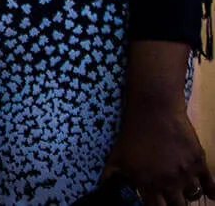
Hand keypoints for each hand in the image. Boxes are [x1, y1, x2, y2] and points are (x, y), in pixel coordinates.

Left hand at [105, 43, 214, 205]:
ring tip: (183, 194)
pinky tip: (212, 196)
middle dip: (172, 204)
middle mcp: (167, 182)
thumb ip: (112, 175)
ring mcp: (185, 173)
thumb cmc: (133, 132)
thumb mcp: (117, 155)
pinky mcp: (198, 162)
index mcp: (147, 182)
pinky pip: (210, 184)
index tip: (154, 203)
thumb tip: (103, 188)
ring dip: (186, 196)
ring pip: (191, 196)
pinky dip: (212, 191)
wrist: (154, 110)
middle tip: (170, 201)